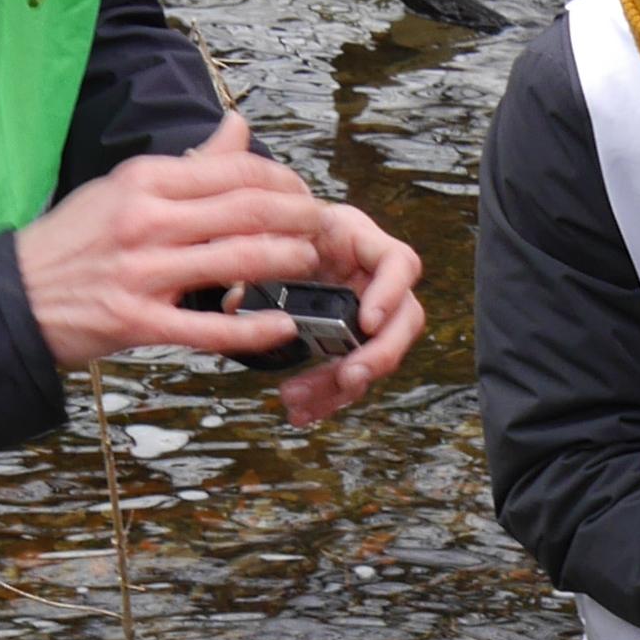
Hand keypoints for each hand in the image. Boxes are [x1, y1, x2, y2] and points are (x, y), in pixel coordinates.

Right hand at [14, 117, 335, 373]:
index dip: (284, 182)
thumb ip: (191, 163)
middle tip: (322, 227)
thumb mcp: (125, 186)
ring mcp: (142, 273)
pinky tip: (283, 325)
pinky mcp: (136, 322)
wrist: (13, 295)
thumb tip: (239, 125)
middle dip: (298, 218)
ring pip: (235, 262)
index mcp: (145, 181)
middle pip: (246, 212)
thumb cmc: (75, 240)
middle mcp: (146, 221)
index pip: (235, 171)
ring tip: (310, 264)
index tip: (304, 194)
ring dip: (285, 262)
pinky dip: (252, 329)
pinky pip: (207, 328)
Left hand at [274, 191, 425, 427]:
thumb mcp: (267, 230)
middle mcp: (375, 278)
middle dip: (378, 355)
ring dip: (342, 386)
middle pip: (405, 320)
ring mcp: (370, 312)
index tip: (367, 322)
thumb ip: (255, 257)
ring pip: (377, 356)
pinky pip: (352, 374)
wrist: (275, 242)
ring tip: (298, 401)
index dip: (390, 293)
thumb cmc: (277, 227)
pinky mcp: (353, 340)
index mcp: (360, 239)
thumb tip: (234, 301)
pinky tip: (301, 412)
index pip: (399, 262)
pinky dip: (328, 398)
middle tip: (348, 377)